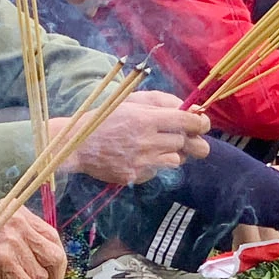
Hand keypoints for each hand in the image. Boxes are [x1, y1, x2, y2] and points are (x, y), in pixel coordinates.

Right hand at [62, 90, 209, 184]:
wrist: (77, 144)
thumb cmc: (105, 118)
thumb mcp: (131, 101)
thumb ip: (161, 101)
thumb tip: (190, 109)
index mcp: (145, 119)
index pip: (188, 122)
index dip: (201, 123)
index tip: (201, 123)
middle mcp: (146, 141)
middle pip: (187, 143)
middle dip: (190, 139)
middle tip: (187, 137)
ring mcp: (141, 162)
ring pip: (176, 160)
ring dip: (172, 152)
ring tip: (156, 146)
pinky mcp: (136, 176)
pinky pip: (158, 171)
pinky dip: (155, 164)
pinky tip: (139, 156)